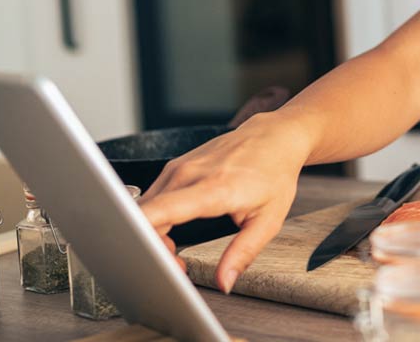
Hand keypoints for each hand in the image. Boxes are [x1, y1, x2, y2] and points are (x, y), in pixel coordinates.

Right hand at [137, 112, 309, 293]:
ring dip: (152, 234)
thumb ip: (242, 253)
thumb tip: (224, 282)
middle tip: (178, 264)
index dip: (147, 241)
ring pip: (144, 208)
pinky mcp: (175, 166)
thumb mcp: (268, 221)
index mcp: (213, 188)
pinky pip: (152, 197)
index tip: (163, 263)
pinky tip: (175, 228)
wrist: (274, 137)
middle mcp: (189, 173)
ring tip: (178, 248)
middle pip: (144, 216)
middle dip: (151, 247)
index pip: (159, 212)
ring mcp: (179, 167)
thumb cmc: (274, 175)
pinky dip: (156, 218)